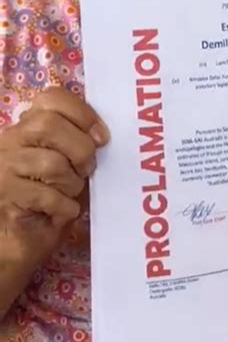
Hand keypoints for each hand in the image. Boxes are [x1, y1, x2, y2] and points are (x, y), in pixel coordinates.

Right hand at [0, 87, 108, 233]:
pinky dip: (64, 207)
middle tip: (86, 170)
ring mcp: (3, 166)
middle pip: (49, 125)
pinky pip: (47, 195)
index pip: (51, 98)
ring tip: (68, 195)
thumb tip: (103, 135)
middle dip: (80, 149)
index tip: (102, 137)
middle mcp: (9, 139)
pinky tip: (61, 212)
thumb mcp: (67, 165)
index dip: (82, 113)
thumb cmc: (48, 202)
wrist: (17, 244)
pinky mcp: (4, 194)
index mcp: (27, 125)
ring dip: (72, 184)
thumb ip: (78, 143)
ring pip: (52, 163)